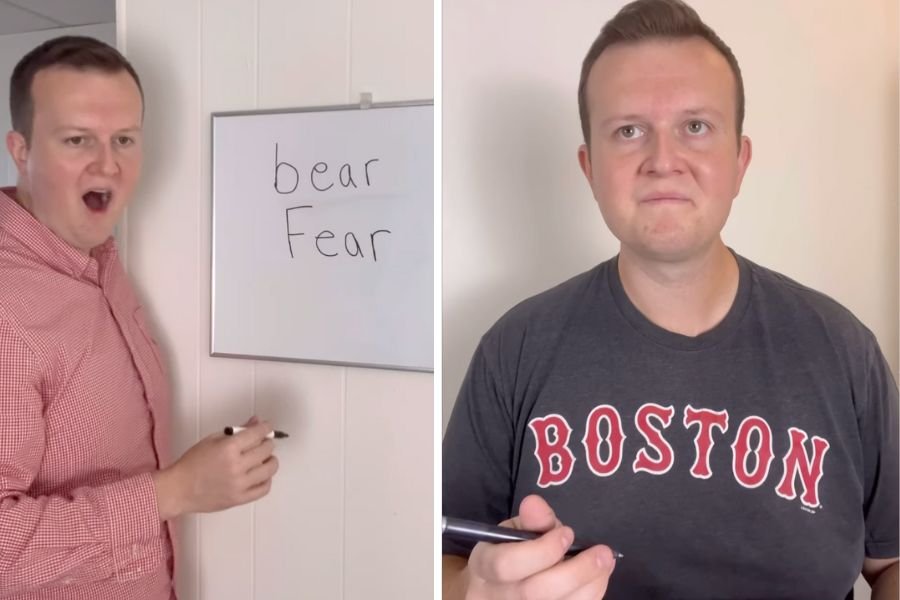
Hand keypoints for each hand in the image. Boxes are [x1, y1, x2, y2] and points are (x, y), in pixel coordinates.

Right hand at [153, 416, 279, 519]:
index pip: (258, 433)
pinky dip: (266, 479)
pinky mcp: (240, 499)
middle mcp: (236, 466)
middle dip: (267, 442)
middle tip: (263, 442)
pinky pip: (264, 488)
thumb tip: (256, 421)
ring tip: (264, 458)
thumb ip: (237, 430)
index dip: (266, 428)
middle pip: (266, 450)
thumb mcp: (212, 439)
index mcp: (228, 448)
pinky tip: (260, 475)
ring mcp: (239, 484)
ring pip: (270, 469)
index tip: (267, 427)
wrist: (179, 489)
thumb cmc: (192, 463)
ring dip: (270, 460)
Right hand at [465, 495, 614, 598]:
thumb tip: (535, 504)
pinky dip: (590, 595)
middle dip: (574, 572)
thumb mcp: (514, 531)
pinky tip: (599, 578)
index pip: (506, 565)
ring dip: (589, 585)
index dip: (541, 550)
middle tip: (602, 553)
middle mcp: (498, 597)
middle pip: (534, 593)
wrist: (498, 591)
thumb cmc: (509, 554)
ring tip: (606, 562)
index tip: (567, 533)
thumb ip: (530, 520)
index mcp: (484, 568)